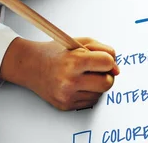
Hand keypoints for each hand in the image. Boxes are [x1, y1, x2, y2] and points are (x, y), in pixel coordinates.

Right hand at [0, 37, 118, 110]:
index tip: (105, 60)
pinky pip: (90, 101)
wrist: (30, 65)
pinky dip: (89, 92)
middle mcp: (70, 81)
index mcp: (74, 62)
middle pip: (107, 83)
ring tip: (85, 75)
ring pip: (100, 93)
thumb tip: (116, 69)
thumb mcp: (80, 42)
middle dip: (107, 75)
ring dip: (97, 84)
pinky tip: (79, 84)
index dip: (109, 60)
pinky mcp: (65, 105)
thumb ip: (103, 50)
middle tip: (99, 70)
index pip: (107, 63)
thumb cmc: (56, 52)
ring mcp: (67, 96)